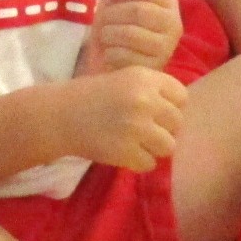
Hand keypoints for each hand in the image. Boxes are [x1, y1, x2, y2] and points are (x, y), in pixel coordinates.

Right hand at [64, 67, 183, 171]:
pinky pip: (150, 163)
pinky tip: (121, 149)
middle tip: (140, 127)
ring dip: (153, 147)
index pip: (181, 96)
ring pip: (168, 146)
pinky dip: (137, 160)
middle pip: (177, 122)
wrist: (59, 115)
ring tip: (132, 140)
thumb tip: (181, 114)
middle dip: (162, 127)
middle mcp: (143, 100)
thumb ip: (152, 91)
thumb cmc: (92, 96)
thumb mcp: (123, 80)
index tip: (152, 109)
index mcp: (143, 77)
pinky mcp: (128, 151)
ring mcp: (137, 127)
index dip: (169, 104)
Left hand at [78, 0, 180, 73]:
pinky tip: (111, 53)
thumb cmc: (118, 22)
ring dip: (109, 34)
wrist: (119, 58)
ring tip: (106, 36)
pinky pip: (126, 56)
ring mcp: (168, 46)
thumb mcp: (117, 0)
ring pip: (130, 34)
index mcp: (166, 0)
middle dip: (111, 15)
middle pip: (138, 11)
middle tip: (102, 21)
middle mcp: (173, 22)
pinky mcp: (156, 66)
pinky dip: (111, 53)